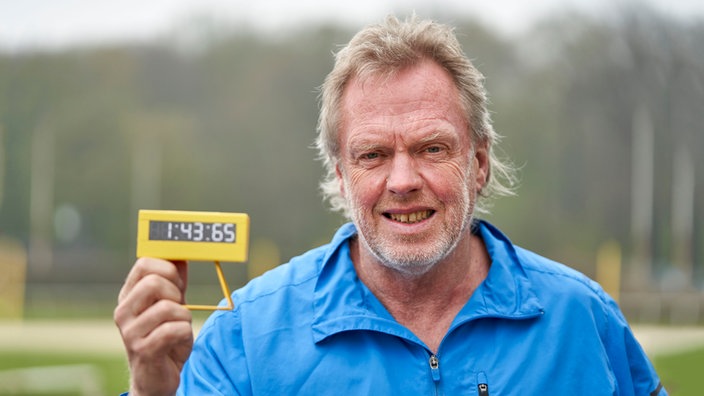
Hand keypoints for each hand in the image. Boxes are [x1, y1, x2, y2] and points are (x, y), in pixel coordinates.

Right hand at [114, 258, 192, 395]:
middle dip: (176, 293)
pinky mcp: (143, 350)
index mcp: (128, 295)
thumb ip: (175, 280)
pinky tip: (178, 341)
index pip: (144, 264)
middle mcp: (123, 311)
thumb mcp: (172, 304)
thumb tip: (181, 255)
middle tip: (178, 308)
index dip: (168, 269)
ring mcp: (130, 332)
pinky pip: (174, 329)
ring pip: (167, 307)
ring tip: (179, 327)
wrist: (157, 376)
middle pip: (154, 282)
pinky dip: (185, 333)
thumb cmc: (165, 336)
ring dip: (183, 317)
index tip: (177, 283)